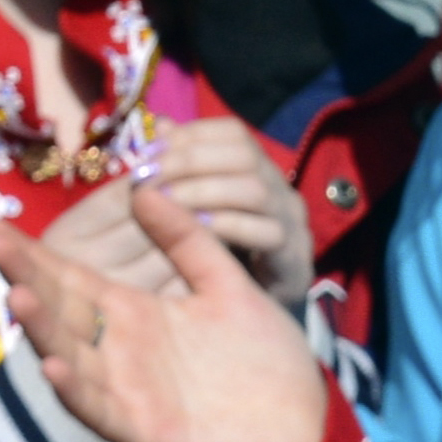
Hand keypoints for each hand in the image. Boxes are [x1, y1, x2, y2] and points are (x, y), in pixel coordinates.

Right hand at [0, 183, 331, 441]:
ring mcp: (125, 392)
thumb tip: (144, 187)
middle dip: (25, 275)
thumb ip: (187, 239)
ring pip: (72, 357)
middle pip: (61, 310)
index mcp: (136, 313)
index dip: (34, 252)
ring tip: (19, 293)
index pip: (72, 278)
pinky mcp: (142, 433)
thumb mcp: (225, 283)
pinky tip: (56, 365)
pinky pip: (100, 410)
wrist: (306, 423)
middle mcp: (120, 350)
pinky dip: (76, 391)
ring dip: (44, 329)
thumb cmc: (265, 354)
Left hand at [140, 118, 315, 305]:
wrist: (256, 315)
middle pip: (244, 155)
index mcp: (258, 169)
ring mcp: (291, 222)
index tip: (148, 154)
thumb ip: (179, 169)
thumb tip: (158, 126)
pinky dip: (227, 228)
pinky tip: (194, 232)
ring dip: (203, 193)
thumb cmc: (219, 256)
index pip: (232, 133)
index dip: (188, 137)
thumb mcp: (194, 209)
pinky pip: (268, 234)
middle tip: (147, 180)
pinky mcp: (294, 258)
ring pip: (256, 190)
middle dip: (189, 162)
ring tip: (165, 205)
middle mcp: (279, 188)